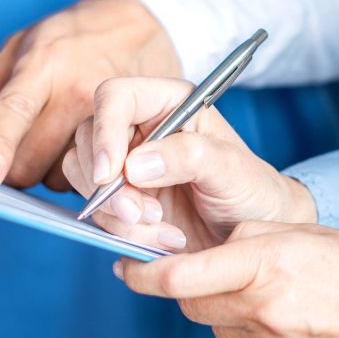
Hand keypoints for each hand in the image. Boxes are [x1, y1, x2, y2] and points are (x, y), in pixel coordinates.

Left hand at [0, 0, 180, 189]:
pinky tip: (87, 147)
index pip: (15, 109)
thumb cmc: (78, 33)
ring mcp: (109, 112)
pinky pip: (93, 173)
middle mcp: (77, 89)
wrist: (146, 23)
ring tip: (62, 142)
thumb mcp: (26, 42)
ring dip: (53, 170)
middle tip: (24, 150)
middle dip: (18, 168)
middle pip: (32, 160)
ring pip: (62, 174)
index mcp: (43, 64)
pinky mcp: (132, 127)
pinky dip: (83, 169)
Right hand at [62, 76, 315, 252]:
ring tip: (165, 229)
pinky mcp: (120, 201)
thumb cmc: (252, 190)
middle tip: (142, 214)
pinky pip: (98, 213)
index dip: (105, 130)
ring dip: (116, 214)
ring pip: (85, 180)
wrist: (253, 239)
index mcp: (169, 103)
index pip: (115, 98)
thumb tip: (135, 164)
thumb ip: (190, 156)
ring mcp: (126, 166)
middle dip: (109, 185)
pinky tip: (164, 239)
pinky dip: (122, 233)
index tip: (110, 174)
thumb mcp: (232, 169)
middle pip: (88, 140)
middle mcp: (141, 129)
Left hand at [115, 222, 338, 337]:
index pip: (181, 276)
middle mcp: (263, 312)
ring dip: (230, 311)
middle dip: (188, 288)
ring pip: (223, 330)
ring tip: (275, 294)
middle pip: (194, 306)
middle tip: (201, 272)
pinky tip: (296, 322)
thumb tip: (212, 251)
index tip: (126, 266)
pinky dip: (259, 336)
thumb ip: (252, 239)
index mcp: (269, 265)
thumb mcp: (308, 234)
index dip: (143, 273)